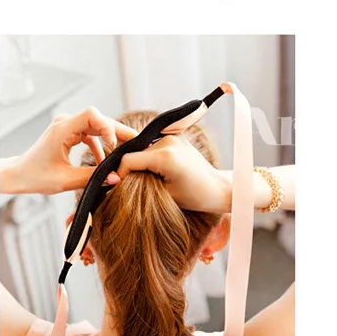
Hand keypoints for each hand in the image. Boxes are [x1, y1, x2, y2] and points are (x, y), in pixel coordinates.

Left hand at [0, 108, 136, 194]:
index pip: (92, 115)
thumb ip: (93, 178)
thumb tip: (117, 178)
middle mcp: (65, 123)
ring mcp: (67, 127)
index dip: (108, 127)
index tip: (116, 145)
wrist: (20, 174)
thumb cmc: (37, 176)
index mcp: (62, 129)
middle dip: (118, 131)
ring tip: (124, 153)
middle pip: (98, 118)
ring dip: (111, 138)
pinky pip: (90, 134)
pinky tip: (104, 160)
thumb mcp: (66, 181)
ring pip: (96, 126)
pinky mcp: (69, 133)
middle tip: (136, 144)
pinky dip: (100, 145)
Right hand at [116, 136, 232, 213]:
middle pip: (135, 153)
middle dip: (130, 169)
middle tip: (129, 185)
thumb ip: (142, 183)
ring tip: (146, 179)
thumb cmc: (195, 197)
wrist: (218, 189)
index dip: (120, 174)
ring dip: (141, 163)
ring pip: (143, 150)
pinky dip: (151, 159)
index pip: (129, 160)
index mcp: (164, 156)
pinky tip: (156, 171)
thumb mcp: (165, 194)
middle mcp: (167, 142)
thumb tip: (123, 179)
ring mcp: (171, 138)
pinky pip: (154, 148)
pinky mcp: (175, 139)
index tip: (118, 187)